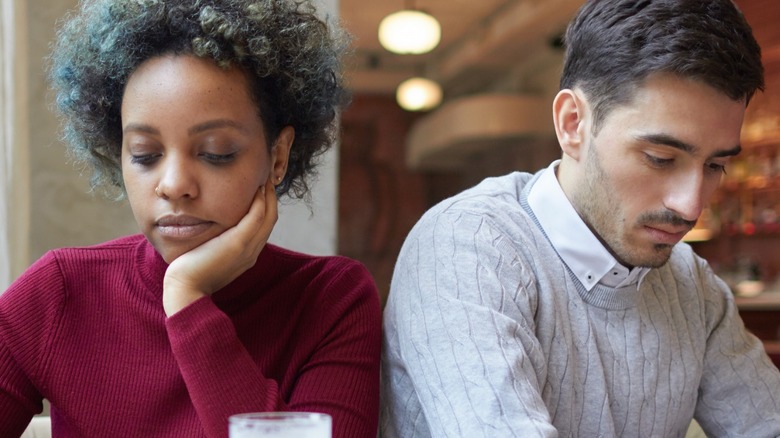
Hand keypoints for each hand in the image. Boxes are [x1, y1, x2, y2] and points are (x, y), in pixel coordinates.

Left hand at [161, 177, 277, 315]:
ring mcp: (248, 248)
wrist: (185, 289)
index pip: (262, 226)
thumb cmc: (190, 272)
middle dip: (271, 197)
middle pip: (271, 219)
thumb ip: (216, 242)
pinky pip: (257, 216)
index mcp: (247, 255)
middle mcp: (252, 252)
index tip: (259, 189)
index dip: (265, 206)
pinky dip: (261, 200)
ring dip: (269, 195)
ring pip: (269, 216)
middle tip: (266, 177)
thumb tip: (210, 229)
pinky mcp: (239, 243)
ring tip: (264, 177)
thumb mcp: (208, 254)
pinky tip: (257, 187)